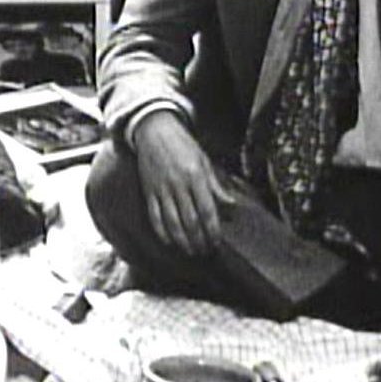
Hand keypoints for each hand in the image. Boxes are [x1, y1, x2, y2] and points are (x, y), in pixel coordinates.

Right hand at [133, 110, 234, 254]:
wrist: (154, 130)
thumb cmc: (183, 144)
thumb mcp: (204, 160)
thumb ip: (216, 185)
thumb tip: (231, 206)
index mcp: (195, 176)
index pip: (207, 210)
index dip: (213, 230)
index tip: (217, 241)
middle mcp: (178, 184)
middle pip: (190, 220)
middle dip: (199, 240)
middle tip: (206, 251)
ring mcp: (161, 188)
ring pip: (172, 222)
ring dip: (182, 241)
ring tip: (191, 251)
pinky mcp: (148, 191)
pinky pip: (154, 216)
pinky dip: (162, 232)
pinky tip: (170, 242)